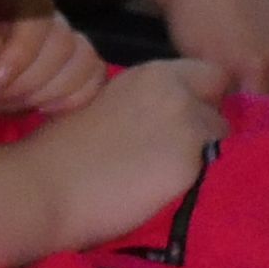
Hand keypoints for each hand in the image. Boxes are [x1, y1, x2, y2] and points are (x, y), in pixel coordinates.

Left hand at [0, 0, 103, 118]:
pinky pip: (93, 80)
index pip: (39, 20)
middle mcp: (42, 11)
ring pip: (84, 64)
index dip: (20, 58)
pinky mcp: (66, 70)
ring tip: (4, 104)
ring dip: (46, 95)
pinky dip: (72, 101)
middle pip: (65, 47)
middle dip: (25, 84)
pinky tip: (40, 111)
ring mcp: (58, 40)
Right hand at [5, 57, 230, 249]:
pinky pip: (214, 171)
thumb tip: (164, 118)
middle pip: (220, 107)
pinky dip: (201, 181)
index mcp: (154, 74)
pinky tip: (174, 193)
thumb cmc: (61, 150)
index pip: (210, 75)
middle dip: (208, 127)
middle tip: (182, 153)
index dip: (203, 98)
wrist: (46, 186)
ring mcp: (189, 128)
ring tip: (174, 177)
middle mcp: (178, 92)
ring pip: (222, 140)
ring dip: (206, 155)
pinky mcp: (193, 165)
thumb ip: (143, 103)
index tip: (187, 120)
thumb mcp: (105, 104)